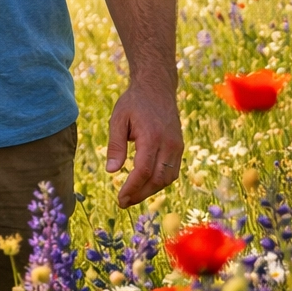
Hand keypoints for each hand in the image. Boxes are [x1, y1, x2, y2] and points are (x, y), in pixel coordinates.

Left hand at [106, 83, 182, 207]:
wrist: (157, 88)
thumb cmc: (133, 103)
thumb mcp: (117, 119)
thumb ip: (116, 146)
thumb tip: (112, 171)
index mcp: (152, 136)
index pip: (144, 171)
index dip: (132, 188)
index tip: (120, 199)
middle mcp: (169, 144)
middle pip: (158, 179)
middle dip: (141, 194)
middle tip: (123, 202)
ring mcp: (177, 146)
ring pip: (168, 178)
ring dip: (151, 191)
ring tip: (132, 196)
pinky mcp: (180, 146)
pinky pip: (173, 171)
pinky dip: (160, 182)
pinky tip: (145, 185)